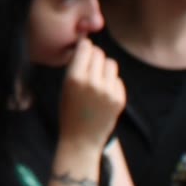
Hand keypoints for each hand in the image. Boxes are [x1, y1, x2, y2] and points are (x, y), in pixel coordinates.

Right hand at [56, 40, 125, 154]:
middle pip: (99, 53)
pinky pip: (117, 80)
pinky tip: (103, 94)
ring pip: (111, 64)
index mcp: (74, 78)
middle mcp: (93, 83)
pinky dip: (111, 83)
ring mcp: (108, 92)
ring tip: (97, 80)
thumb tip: (87, 46)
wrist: (81, 140)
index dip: (84, 47)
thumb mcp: (65, 87)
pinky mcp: (119, 99)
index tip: (83, 50)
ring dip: (104, 68)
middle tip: (89, 67)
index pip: (86, 48)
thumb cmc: (69, 111)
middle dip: (94, 57)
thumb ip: (76, 67)